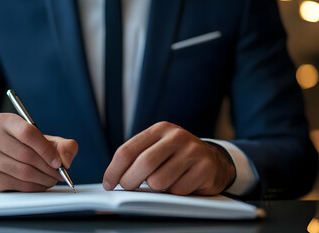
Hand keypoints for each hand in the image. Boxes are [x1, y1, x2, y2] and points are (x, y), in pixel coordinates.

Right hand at [0, 113, 77, 191]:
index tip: (59, 162)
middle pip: (26, 155)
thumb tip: (66, 160)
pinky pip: (17, 185)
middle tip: (60, 174)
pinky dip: (34, 187)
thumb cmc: (27, 145)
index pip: (28, 133)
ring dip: (43, 179)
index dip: (46, 149)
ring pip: (23, 172)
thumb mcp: (46, 139)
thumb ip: (63, 146)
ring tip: (53, 179)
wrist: (2, 155)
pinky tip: (41, 184)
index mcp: (5, 121)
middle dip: (48, 168)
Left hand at [102, 121, 235, 194]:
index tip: (108, 184)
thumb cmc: (176, 158)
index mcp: (160, 129)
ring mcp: (192, 150)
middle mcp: (176, 136)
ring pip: (159, 180)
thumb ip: (136, 158)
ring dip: (156, 188)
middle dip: (130, 182)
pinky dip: (174, 193)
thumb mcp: (157, 149)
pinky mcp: (204, 168)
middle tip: (128, 188)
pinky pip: (177, 190)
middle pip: (143, 164)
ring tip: (164, 182)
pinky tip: (181, 183)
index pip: (127, 150)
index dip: (114, 170)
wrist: (213, 160)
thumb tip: (110, 182)